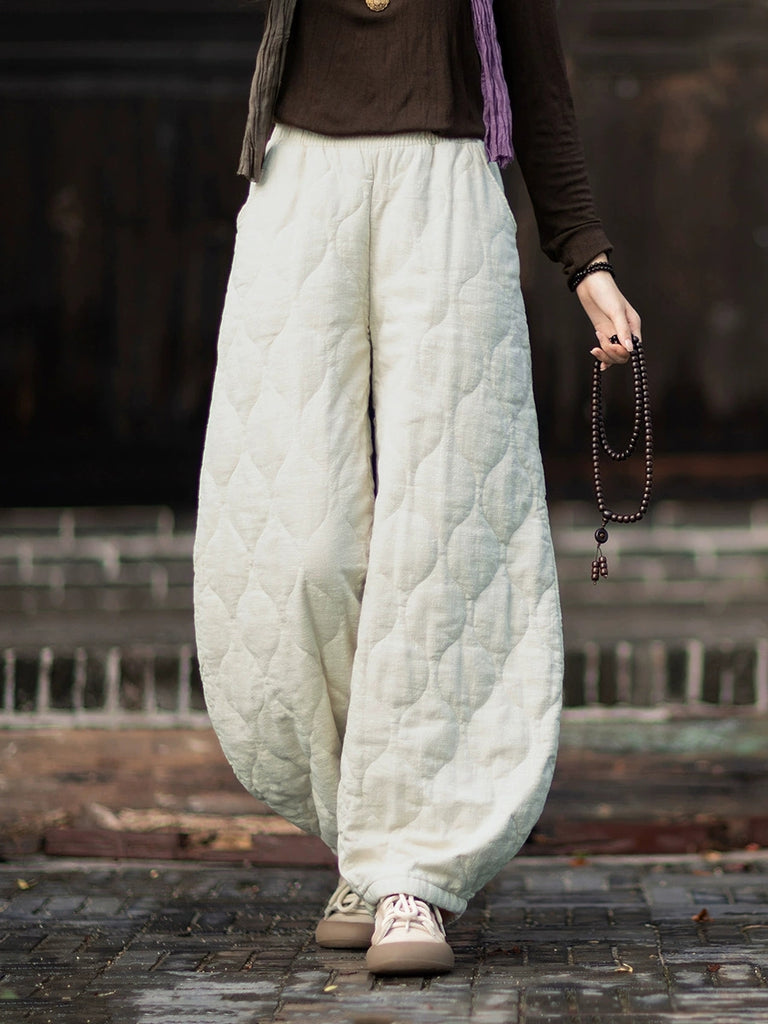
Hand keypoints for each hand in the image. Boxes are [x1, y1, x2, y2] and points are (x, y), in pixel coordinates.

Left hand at [575, 256, 640, 370]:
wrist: (590, 283)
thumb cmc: (606, 292)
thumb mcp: (616, 311)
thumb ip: (622, 330)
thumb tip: (629, 349)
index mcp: (633, 325)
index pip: (633, 348)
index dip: (623, 352)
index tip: (612, 346)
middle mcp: (625, 331)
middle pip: (623, 354)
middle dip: (611, 354)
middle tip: (600, 345)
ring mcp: (613, 333)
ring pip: (614, 354)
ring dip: (605, 355)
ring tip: (595, 346)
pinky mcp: (603, 333)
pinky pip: (606, 350)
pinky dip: (603, 357)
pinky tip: (598, 362)